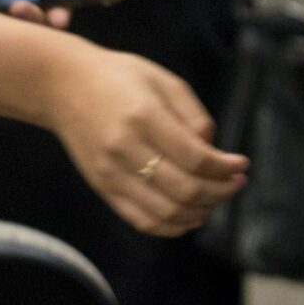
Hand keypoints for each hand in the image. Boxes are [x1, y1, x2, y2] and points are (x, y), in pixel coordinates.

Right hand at [42, 42, 246, 236]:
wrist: (62, 86)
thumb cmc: (118, 77)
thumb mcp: (161, 79)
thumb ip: (192, 114)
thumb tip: (213, 150)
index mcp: (144, 116)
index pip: (195, 158)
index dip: (225, 168)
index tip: (241, 165)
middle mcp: (125, 148)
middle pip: (185, 189)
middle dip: (220, 192)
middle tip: (236, 183)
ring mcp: (111, 172)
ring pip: (166, 212)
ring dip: (200, 212)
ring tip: (216, 199)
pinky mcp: (102, 187)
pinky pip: (141, 220)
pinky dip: (172, 227)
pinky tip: (190, 216)